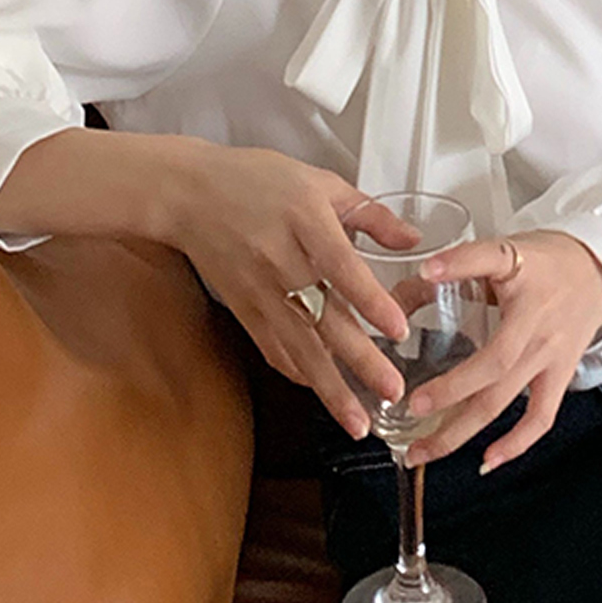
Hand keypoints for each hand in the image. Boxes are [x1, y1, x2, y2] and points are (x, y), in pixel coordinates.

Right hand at [160, 140, 421, 438]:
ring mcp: (260, 291)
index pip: (342, 268)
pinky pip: (273, 349)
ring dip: (330, 387)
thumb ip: (370, 214)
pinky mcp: (243, 310)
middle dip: (360, 361)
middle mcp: (282, 262)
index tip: (397, 330)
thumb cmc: (257, 181)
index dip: (370, 301)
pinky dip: (298, 373)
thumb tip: (413, 240)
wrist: (187, 196)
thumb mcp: (320, 182)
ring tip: (358, 422)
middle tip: (393, 391)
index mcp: (306, 222)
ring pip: (299, 346)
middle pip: (324, 318)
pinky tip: (321, 394)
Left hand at [397, 229, 601, 472]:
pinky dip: (515, 444)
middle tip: (412, 405)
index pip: (489, 261)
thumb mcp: (506, 250)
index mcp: (522, 274)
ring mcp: (549, 353)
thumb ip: (457, 265)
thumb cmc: (548, 261)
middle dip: (449, 390)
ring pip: (504, 398)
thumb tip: (410, 283)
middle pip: (493, 361)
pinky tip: (487, 460)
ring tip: (424, 450)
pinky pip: (540, 416)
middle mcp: (536, 320)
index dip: (458, 266)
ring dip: (461, 430)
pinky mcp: (561, 375)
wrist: (600, 273)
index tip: (426, 274)